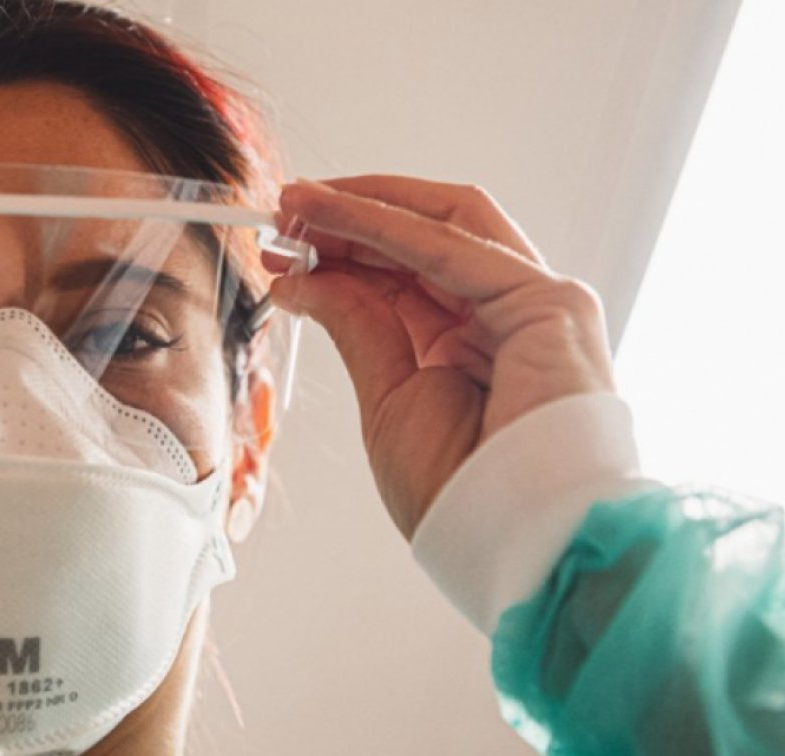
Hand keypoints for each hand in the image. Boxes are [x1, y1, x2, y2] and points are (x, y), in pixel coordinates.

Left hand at [266, 176, 614, 539]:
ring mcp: (536, 305)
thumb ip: (356, 326)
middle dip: (347, 224)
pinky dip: (383, 223)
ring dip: (361, 209)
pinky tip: (329, 215)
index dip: (341, 253)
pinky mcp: (550, 301)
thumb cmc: (460, 494)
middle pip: (423, 241)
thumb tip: (302, 280)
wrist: (513, 541)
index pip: (405, 275)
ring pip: (441, 226)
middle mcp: (507, 317)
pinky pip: (451, 246)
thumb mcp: (385, 397)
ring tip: (295, 204)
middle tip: (280, 215)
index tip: (280, 250)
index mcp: (473, 346)